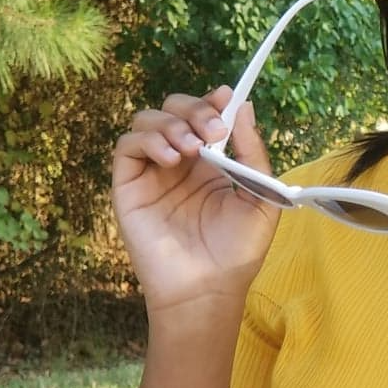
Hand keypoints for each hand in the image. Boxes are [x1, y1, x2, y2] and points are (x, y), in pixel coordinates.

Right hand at [112, 89, 279, 316]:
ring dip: (170, 123)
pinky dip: (147, 141)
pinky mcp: (129, 187)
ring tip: (190, 147)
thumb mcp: (260, 197)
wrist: (207, 289)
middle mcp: (179, 162)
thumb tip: (244, 106)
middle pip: (173, 110)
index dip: (211, 101)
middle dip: (193, 109)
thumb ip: (253, 152)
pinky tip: (170, 159)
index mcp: (210, 162)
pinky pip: (126, 147)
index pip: (203, 116)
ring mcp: (152, 173)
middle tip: (212, 130)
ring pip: (146, 121)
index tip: (226, 98)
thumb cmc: (236, 252)